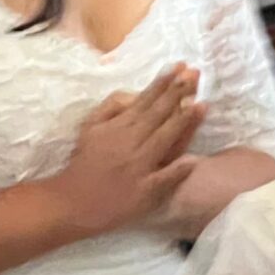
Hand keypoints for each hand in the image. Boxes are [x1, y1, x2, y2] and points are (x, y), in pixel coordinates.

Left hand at [60, 65, 201, 239]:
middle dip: (177, 90)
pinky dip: (124, 96)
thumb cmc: (112, 206)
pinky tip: (134, 90)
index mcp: (145, 155)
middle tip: (192, 72)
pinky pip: (110, 105)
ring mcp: (110, 129)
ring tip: (174, 68)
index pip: (172, 130)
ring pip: (139, 103)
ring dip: (157, 85)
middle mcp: (130, 137)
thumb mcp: (145, 200)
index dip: (188, 115)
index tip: (203, 101)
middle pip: (158, 110)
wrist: (71, 204)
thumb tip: (194, 158)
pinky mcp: (92, 127)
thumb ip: (170, 177)